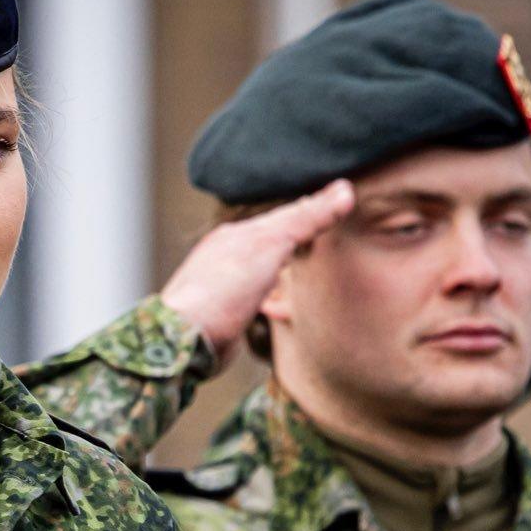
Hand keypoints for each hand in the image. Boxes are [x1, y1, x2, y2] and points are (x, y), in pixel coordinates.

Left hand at [157, 180, 355, 366]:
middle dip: (296, 232)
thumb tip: (344, 190)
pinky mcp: (226, 315)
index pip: (283, 215)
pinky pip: (256, 295)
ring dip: (282, 261)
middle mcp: (226, 255)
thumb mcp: (270, 244)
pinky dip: (271, 290)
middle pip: (271, 238)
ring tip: (305, 256)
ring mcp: (223, 286)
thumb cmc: (223, 290)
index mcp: (235, 234)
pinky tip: (275, 298)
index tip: (340, 200)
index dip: (312, 209)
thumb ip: (304, 219)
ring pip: (262, 266)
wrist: (187, 339)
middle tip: (326, 223)